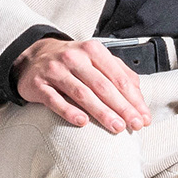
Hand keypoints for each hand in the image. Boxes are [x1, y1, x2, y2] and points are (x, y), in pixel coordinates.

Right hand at [18, 35, 153, 132]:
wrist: (34, 56)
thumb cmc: (72, 62)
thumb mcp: (96, 60)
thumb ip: (118, 74)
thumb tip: (139, 99)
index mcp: (93, 50)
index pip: (118, 77)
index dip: (133, 98)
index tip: (143, 117)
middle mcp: (74, 58)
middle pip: (103, 86)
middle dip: (122, 107)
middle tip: (134, 125)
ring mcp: (55, 70)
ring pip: (82, 93)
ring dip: (101, 112)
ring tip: (116, 127)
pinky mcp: (39, 84)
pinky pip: (55, 100)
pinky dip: (69, 111)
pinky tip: (82, 122)